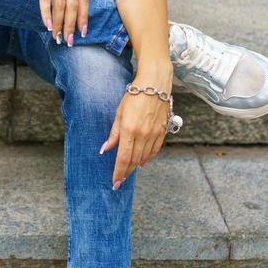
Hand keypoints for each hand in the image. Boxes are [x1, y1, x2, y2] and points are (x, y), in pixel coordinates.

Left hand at [101, 63, 174, 187]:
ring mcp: (154, 134)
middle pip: (134, 160)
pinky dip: (148, 158)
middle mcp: (143, 134)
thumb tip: (105, 149)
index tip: (115, 182)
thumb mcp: (119, 112)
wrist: (155, 85)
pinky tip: (142, 163)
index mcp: (129, 129)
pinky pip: (154, 151)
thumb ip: (114, 133)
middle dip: (126, 172)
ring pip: (144, 157)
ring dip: (135, 166)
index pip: (123, 157)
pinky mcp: (162, 132)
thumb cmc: (135, 95)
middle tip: (120, 180)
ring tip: (128, 172)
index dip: (119, 172)